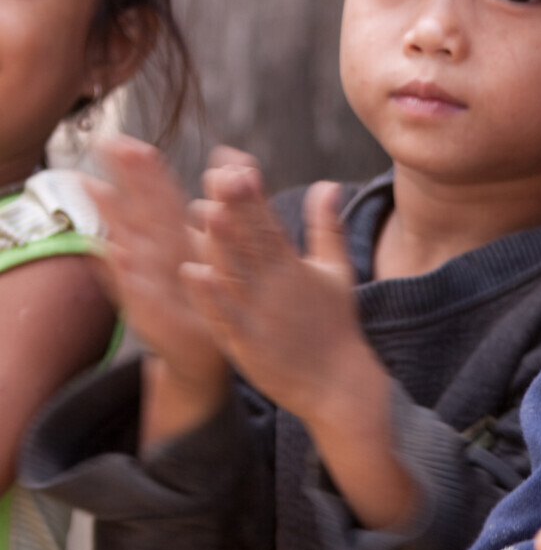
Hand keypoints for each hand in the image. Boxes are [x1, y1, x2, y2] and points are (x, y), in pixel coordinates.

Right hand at [88, 136, 227, 438]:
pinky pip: (137, 292)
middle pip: (144, 214)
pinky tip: (112, 251)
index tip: (131, 142)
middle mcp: (158, 260)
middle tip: (110, 144)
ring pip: (133, 245)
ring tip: (93, 186)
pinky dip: (122, 274)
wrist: (203, 356)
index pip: (163, 203)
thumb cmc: (209, 298)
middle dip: (130, 182)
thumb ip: (222, 213)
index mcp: (177, 244)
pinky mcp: (152, 316)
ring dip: (114, 218)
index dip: (148, 175)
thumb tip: (233, 165)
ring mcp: (150, 286)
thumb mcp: (217, 256)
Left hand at [181, 150, 371, 425]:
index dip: (251, 194)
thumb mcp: (337, 270)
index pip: (269, 222)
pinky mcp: (245, 344)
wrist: (338, 385)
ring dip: (219, 244)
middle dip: (235, 208)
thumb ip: (326, 226)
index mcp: (295, 267)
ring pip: (234, 274)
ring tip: (204, 213)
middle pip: (251, 242)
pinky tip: (192, 272)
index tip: (236, 165)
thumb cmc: (335, 325)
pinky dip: (210, 296)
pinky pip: (224, 316)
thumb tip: (326, 185)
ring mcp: (260, 315)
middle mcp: (277, 287)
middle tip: (218, 176)